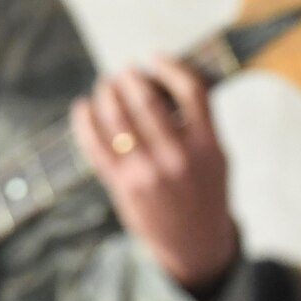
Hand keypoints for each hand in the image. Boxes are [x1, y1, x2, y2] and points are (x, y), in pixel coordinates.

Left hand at [70, 55, 238, 297]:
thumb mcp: (217, 157)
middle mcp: (178, 158)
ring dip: (107, 96)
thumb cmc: (205, 191)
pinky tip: (82, 108)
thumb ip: (198, 123)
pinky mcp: (123, 187)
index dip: (170, 67)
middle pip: (147, 103)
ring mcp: (148, 173)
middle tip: (124, 72)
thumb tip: (164, 82)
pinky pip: (96, 148)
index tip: (155, 58)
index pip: (191, 92)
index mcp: (208, 146)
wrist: (194, 242)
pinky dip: (85, 123)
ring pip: (117, 122)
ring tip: (106, 86)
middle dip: (131, 80)